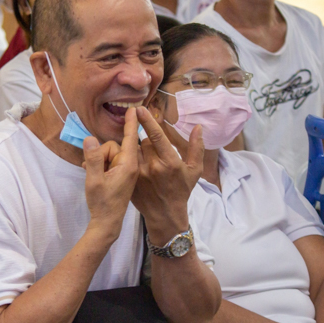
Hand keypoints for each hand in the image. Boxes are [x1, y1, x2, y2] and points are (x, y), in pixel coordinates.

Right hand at [82, 108, 139, 237]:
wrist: (108, 223)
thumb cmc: (102, 203)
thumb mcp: (93, 180)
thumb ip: (92, 158)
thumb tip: (90, 138)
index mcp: (128, 165)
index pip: (130, 138)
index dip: (130, 123)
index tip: (133, 109)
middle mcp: (130, 165)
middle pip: (113, 147)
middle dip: (101, 154)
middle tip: (95, 171)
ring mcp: (126, 170)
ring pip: (109, 154)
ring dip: (99, 161)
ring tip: (95, 177)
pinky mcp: (122, 175)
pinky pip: (110, 162)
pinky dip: (101, 166)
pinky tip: (94, 176)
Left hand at [131, 107, 202, 241]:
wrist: (165, 214)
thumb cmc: (182, 190)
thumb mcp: (194, 171)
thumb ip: (197, 148)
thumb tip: (198, 127)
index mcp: (170, 163)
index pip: (156, 137)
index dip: (147, 121)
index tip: (139, 109)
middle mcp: (153, 167)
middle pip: (144, 142)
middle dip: (148, 141)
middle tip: (155, 153)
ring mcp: (139, 175)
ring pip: (134, 151)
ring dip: (139, 151)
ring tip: (147, 161)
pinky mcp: (130, 180)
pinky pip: (125, 162)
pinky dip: (128, 160)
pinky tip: (134, 165)